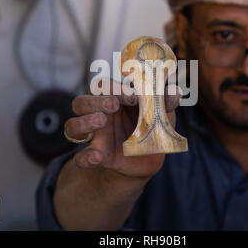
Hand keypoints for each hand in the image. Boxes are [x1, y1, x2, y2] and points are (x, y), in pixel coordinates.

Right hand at [64, 82, 181, 177]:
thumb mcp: (162, 115)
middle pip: (81, 102)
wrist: (146, 160)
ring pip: (72, 125)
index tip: (132, 95)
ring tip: (100, 122)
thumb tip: (175, 90)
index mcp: (114, 100)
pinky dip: (85, 157)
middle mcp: (99, 115)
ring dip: (84, 122)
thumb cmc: (151, 128)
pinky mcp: (95, 156)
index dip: (115, 88)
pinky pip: (80, 157)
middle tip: (113, 105)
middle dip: (95, 102)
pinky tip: (96, 157)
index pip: (103, 87)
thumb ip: (165, 102)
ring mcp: (94, 136)